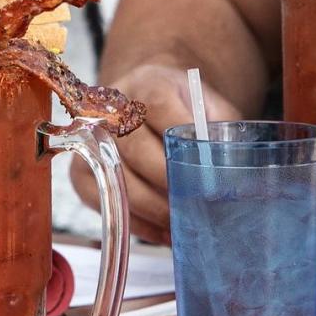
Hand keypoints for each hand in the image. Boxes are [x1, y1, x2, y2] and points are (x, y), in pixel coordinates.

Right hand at [71, 64, 241, 243]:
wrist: (148, 100)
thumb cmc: (184, 109)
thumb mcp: (209, 106)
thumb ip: (222, 130)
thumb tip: (233, 170)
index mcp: (148, 84)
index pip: (159, 108)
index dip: (181, 143)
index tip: (205, 173)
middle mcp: (112, 110)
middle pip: (135, 149)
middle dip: (167, 183)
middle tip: (195, 206)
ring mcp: (92, 142)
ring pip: (117, 180)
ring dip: (153, 208)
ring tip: (182, 224)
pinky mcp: (81, 173)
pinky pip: (105, 202)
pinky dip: (137, 222)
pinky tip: (164, 231)